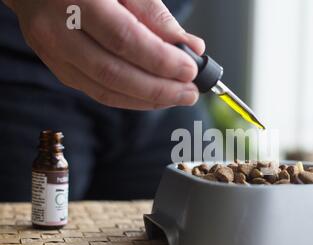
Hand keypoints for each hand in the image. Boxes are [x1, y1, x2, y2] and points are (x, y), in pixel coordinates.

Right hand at [4, 0, 204, 109]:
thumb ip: (154, 14)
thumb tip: (189, 46)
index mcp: (75, 0)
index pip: (124, 39)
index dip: (160, 60)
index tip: (190, 69)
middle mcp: (57, 32)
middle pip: (114, 73)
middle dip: (159, 88)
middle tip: (190, 92)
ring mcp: (54, 55)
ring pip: (106, 90)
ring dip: (148, 99)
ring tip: (179, 97)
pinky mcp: (61, 70)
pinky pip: (99, 93)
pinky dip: (132, 99)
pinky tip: (155, 97)